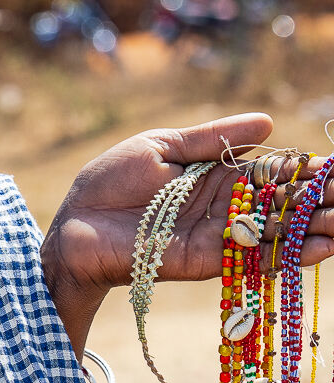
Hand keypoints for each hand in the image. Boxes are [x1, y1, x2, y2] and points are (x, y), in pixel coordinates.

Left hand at [41, 113, 333, 353]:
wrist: (75, 221)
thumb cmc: (110, 180)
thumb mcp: (161, 146)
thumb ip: (212, 138)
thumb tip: (268, 122)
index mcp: (217, 175)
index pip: (274, 172)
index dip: (307, 170)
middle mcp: (225, 206)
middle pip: (284, 203)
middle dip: (321, 200)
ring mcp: (218, 234)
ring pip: (278, 231)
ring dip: (317, 228)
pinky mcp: (206, 260)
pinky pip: (254, 256)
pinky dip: (289, 253)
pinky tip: (323, 247)